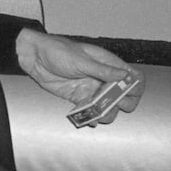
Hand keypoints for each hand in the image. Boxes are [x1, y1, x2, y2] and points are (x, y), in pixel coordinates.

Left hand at [16, 29, 144, 117]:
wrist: (34, 57)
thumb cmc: (58, 51)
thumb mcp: (81, 60)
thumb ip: (103, 70)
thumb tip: (124, 75)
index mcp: (108, 64)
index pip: (133, 77)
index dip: (136, 86)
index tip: (130, 93)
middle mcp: (103, 78)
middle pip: (124, 95)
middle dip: (123, 103)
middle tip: (114, 105)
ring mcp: (91, 89)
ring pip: (108, 106)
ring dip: (108, 113)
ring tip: (101, 115)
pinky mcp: (78, 98)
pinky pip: (90, 110)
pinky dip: (92, 116)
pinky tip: (90, 120)